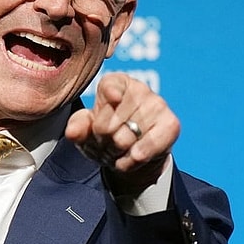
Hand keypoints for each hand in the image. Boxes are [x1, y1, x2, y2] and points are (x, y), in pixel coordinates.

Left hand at [65, 73, 179, 195]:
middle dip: (102, 140)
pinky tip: (130, 158)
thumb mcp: (86, 131)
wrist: (133, 155)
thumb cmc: (107, 135)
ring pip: (125, 139)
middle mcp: (139, 88)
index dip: (107, 100)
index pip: (109, 88)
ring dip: (116, 153)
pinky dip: (132, 160)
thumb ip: (77, 127)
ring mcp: (157, 104)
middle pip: (109, 123)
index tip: (113, 101)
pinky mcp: (171, 124)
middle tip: (106, 142)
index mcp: (115, 82)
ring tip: (118, 149)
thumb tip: (72, 132)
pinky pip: (145, 149)